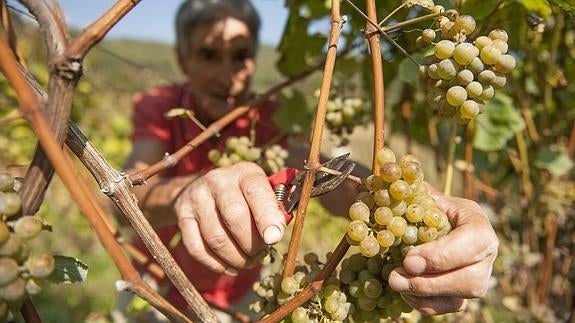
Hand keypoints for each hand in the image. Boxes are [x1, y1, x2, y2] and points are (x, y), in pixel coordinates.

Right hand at [174, 162, 285, 274]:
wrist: (203, 188)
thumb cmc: (244, 196)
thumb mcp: (262, 193)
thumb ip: (273, 210)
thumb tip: (277, 233)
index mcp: (244, 172)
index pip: (256, 192)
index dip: (267, 217)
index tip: (274, 238)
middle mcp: (218, 181)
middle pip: (235, 217)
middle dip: (251, 244)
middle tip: (260, 254)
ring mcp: (197, 198)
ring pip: (216, 237)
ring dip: (236, 258)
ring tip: (247, 262)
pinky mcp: (182, 216)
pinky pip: (197, 248)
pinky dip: (216, 264)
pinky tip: (230, 267)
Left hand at [388, 190, 498, 314]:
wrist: (433, 222)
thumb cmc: (429, 206)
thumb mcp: (426, 195)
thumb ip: (416, 193)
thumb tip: (395, 186)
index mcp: (479, 224)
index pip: (474, 242)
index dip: (442, 255)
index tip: (409, 259)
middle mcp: (486, 255)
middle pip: (472, 280)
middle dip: (431, 282)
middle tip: (396, 278)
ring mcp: (479, 277)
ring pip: (461, 299)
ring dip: (424, 295)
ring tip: (395, 283)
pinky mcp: (464, 295)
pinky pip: (448, 308)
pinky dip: (424, 304)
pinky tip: (404, 292)